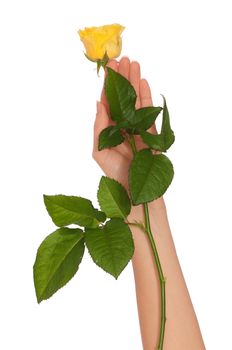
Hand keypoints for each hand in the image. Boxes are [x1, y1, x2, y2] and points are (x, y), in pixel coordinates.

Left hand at [92, 57, 156, 189]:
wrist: (135, 190)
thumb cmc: (114, 173)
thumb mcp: (100, 150)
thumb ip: (100, 126)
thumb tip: (99, 103)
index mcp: (109, 127)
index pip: (108, 101)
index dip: (108, 84)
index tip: (109, 67)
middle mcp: (123, 124)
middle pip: (123, 96)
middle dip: (122, 77)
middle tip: (122, 58)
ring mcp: (138, 126)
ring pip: (136, 99)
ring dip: (135, 81)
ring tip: (134, 63)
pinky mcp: (151, 130)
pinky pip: (149, 110)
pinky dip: (147, 96)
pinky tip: (144, 81)